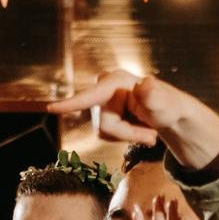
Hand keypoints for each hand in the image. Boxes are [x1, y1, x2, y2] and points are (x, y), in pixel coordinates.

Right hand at [47, 71, 218, 167]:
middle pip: (104, 126)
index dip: (71, 104)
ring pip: (104, 133)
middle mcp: (103, 89)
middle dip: (128, 134)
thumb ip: (154, 95)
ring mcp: (101, 103)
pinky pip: (106, 135)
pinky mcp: (101, 114)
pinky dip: (124, 137)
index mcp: (115, 82)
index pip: (90, 96)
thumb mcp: (165, 103)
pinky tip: (137, 129)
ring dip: (127, 136)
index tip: (51, 109)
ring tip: (146, 129)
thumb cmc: (167, 106)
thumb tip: (145, 84)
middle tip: (151, 135)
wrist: (167, 113)